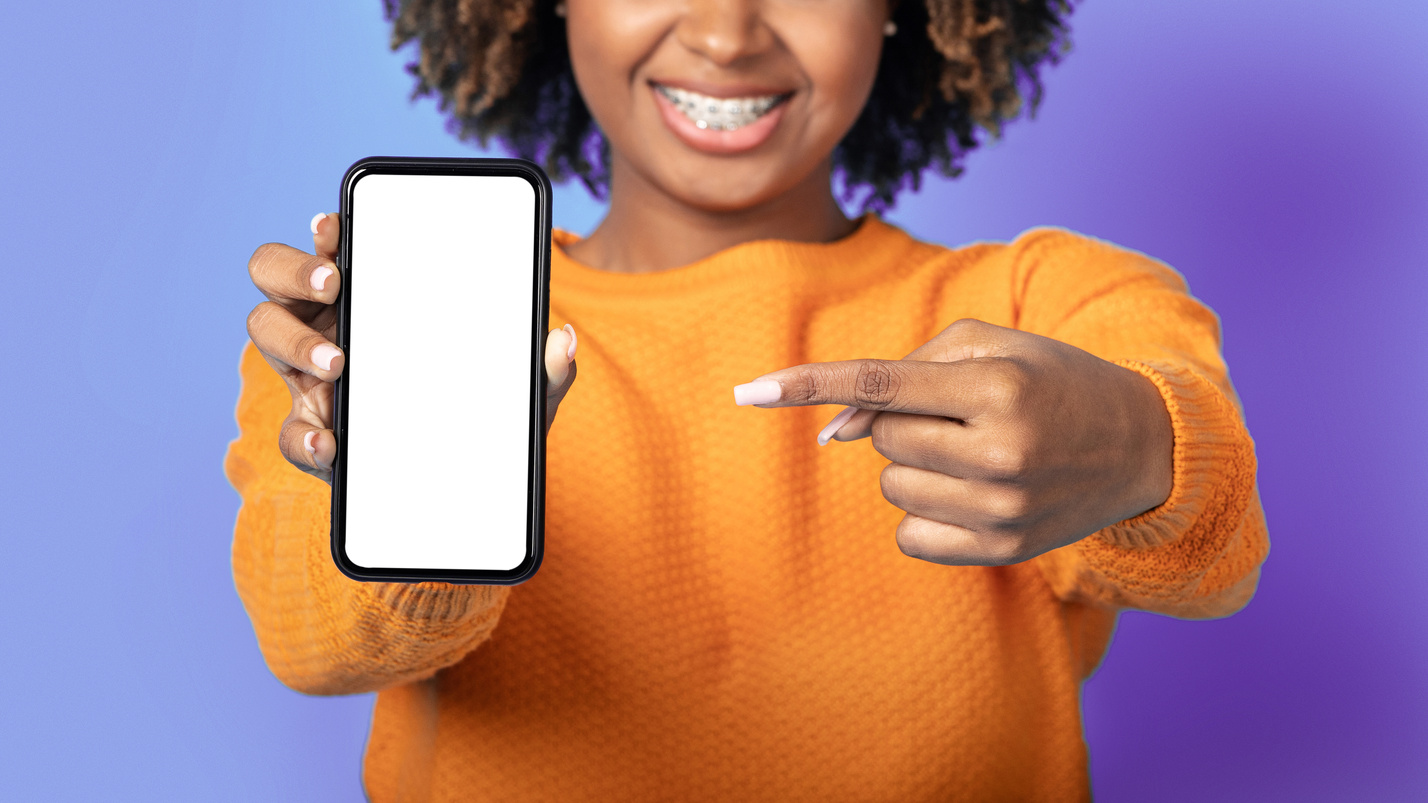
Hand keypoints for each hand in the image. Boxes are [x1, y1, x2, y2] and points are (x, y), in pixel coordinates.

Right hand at [245, 213, 578, 483]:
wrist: (463, 485)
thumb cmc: (481, 412)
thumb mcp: (522, 390)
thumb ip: (546, 369)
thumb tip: (564, 340)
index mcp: (373, 297)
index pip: (332, 248)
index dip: (324, 231)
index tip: (335, 225)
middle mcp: (329, 324)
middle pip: (274, 274)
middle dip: (293, 268)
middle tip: (334, 284)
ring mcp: (312, 376)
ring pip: (265, 332)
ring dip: (292, 342)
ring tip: (339, 363)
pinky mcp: (314, 432)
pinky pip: (291, 431)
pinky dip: (305, 437)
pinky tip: (331, 443)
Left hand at [733, 318, 1173, 564]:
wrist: (1143, 446)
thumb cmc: (1050, 381)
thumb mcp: (990, 349)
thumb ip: (902, 372)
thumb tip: (831, 433)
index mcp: (997, 387)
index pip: (881, 382)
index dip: (810, 384)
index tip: (747, 392)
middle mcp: (1000, 451)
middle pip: (882, 438)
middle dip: (903, 421)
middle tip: (963, 415)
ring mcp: (1003, 511)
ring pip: (893, 487)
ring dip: (916, 466)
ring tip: (977, 454)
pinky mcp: (1003, 553)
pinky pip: (910, 535)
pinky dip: (926, 512)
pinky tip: (975, 495)